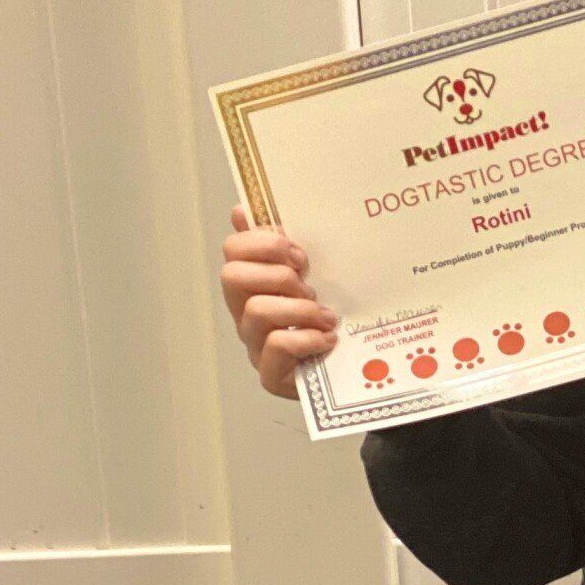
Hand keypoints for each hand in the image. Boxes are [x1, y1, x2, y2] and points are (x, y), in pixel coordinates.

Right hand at [218, 204, 337, 399]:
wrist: (351, 369)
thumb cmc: (324, 316)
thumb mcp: (310, 275)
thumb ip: (280, 245)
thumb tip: (241, 210)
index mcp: (251, 283)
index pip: (232, 249)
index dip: (262, 243)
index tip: (297, 253)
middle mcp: (244, 312)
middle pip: (232, 276)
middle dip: (276, 274)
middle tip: (308, 284)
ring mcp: (254, 344)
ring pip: (257, 310)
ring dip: (297, 309)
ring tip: (325, 315)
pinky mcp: (270, 374)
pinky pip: (276, 346)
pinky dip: (307, 338)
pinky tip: (328, 338)